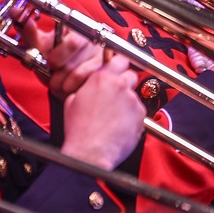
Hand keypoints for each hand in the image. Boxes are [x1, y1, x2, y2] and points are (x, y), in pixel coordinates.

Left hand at [16, 0, 105, 99]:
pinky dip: (70, 85)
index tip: (51, 4)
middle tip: (50, 65)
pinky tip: (67, 86)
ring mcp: (99, 49)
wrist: (70, 86)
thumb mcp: (40, 48)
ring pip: (78, 63)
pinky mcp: (107, 66)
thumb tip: (15, 11)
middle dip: (57, 59)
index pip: (66, 11)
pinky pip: (85, 77)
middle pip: (74, 42)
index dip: (58, 5)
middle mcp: (90, 33)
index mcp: (73, 24)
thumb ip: (29, 32)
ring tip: (56, 80)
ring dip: (61, 77)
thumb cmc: (56, 64)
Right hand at [60, 55, 144, 170]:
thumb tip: (91, 85)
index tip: (118, 69)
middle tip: (116, 95)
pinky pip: (139, 112)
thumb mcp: (72, 100)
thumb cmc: (79, 130)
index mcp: (102, 78)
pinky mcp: (140, 116)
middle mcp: (120, 85)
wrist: (90, 153)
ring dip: (127, 102)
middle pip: (130, 75)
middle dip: (125, 83)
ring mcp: (132, 100)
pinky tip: (120, 126)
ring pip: (134, 95)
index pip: (119, 59)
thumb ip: (86, 86)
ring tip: (115, 117)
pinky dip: (132, 117)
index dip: (119, 65)